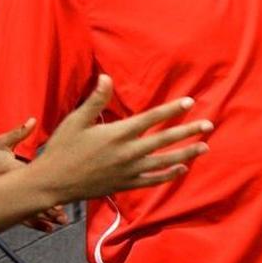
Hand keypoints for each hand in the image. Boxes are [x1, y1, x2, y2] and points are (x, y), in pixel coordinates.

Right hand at [0, 119, 67, 231]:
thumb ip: (18, 133)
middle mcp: (8, 186)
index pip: (32, 177)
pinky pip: (21, 217)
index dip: (47, 183)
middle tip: (64, 214)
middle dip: (48, 206)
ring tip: (60, 222)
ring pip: (27, 211)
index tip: (62, 188)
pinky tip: (48, 228)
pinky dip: (35, 224)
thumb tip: (34, 119)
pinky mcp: (2, 206)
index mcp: (11, 169)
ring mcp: (4, 198)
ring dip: (44, 218)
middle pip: (32, 197)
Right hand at [32, 75, 212, 202]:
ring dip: (186, 154)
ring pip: (165, 162)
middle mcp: (128, 153)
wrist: (52, 182)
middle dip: (189, 131)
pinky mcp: (125, 185)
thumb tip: (106, 77)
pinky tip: (182, 169)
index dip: (172, 110)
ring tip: (204, 147)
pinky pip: (153, 180)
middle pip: (165, 140)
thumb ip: (95, 100)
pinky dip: (169, 175)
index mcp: (118, 134)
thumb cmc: (62, 148)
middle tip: (209, 125)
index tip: (190, 102)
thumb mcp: (76, 121)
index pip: (151, 118)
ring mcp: (129, 171)